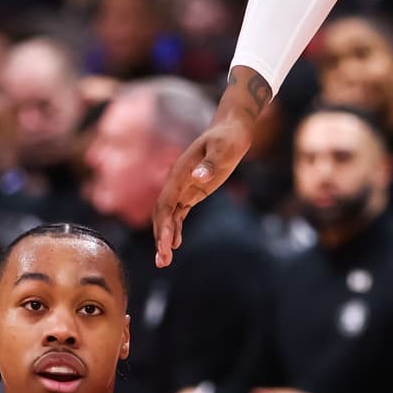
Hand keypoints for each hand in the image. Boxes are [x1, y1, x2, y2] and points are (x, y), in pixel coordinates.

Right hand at [151, 111, 251, 267]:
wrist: (231, 129)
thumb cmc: (229, 138)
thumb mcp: (224, 149)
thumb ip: (211, 164)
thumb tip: (198, 178)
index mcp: (179, 174)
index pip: (165, 204)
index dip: (163, 225)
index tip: (164, 245)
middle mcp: (177, 182)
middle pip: (161, 214)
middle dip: (160, 238)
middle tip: (162, 261)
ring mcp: (183, 188)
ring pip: (167, 217)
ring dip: (164, 238)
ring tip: (163, 262)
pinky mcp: (192, 192)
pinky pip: (178, 215)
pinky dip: (174, 230)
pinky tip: (175, 246)